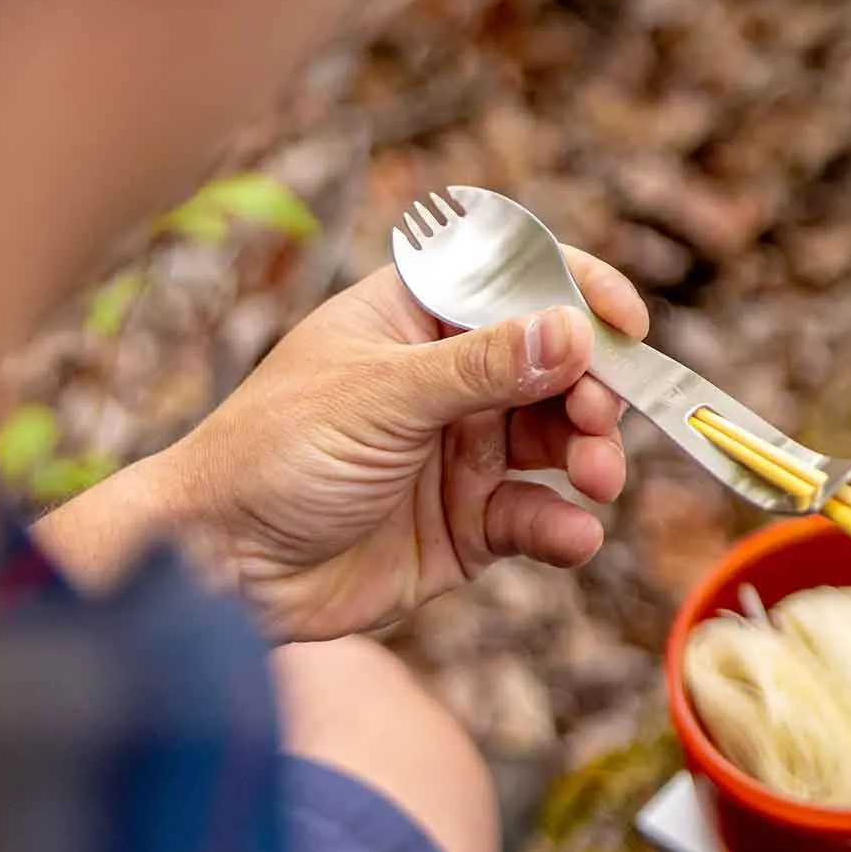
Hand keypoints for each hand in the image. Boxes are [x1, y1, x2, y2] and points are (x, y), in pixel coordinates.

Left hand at [142, 254, 646, 642]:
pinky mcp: (467, 525)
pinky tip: (570, 536)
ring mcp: (461, 453)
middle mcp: (447, 380)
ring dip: (590, 457)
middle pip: (555, 367)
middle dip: (593, 392)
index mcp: (414, 317)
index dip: (576, 291)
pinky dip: (562, 526)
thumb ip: (480, 368)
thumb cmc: (273, 456)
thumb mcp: (380, 397)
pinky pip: (536, 516)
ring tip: (597, 480)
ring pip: (558, 442)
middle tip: (601, 422)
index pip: (513, 280)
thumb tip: (572, 331)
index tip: (628, 324)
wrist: (222, 572)